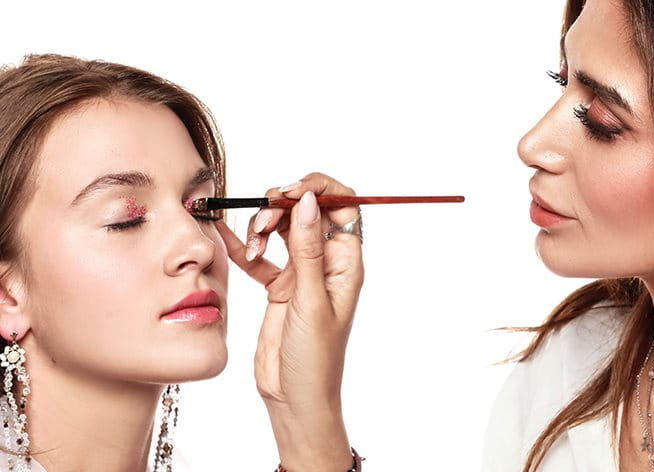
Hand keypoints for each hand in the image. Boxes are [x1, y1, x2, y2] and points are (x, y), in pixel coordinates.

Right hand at [215, 172, 363, 470]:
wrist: (295, 399)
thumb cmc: (316, 360)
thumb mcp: (311, 301)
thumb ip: (307, 250)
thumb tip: (308, 202)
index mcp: (345, 263)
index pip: (342, 206)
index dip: (319, 189)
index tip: (290, 192)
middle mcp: (325, 263)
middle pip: (307, 212)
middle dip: (282, 206)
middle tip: (263, 217)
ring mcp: (301, 273)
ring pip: (282, 230)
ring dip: (263, 227)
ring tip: (251, 242)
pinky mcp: (279, 287)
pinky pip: (260, 256)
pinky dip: (245, 246)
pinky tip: (230, 238)